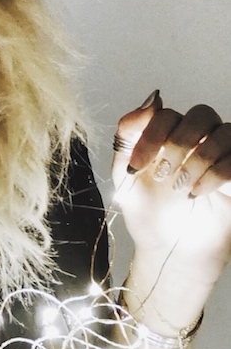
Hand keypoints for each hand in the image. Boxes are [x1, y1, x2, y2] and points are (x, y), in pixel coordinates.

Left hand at [112, 92, 230, 293]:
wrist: (170, 250)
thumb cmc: (150, 213)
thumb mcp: (127, 175)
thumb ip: (130, 135)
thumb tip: (154, 98)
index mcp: (170, 135)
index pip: (166, 115)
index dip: (150, 136)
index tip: (136, 167)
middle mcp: (200, 140)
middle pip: (201, 114)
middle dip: (178, 143)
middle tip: (163, 175)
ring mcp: (223, 155)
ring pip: (224, 133)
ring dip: (197, 160)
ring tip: (180, 188)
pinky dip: (216, 174)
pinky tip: (197, 193)